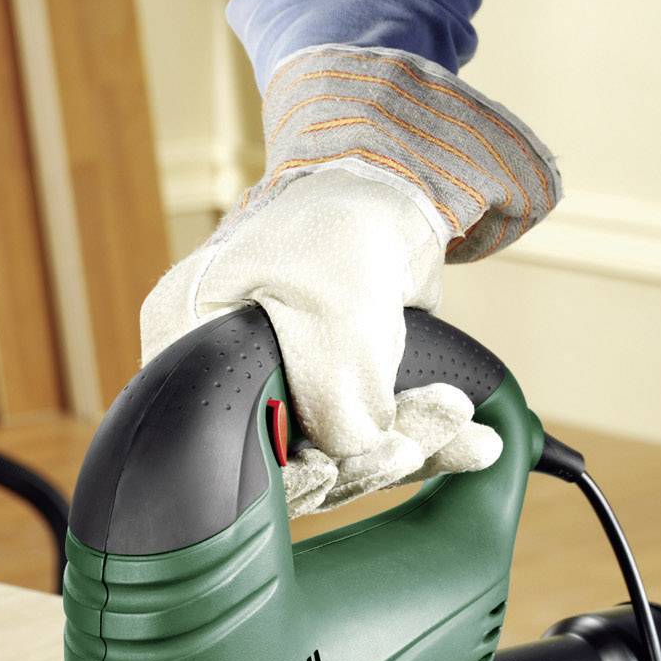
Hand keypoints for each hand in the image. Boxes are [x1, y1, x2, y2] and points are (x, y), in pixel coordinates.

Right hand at [139, 167, 500, 515]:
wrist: (395, 187)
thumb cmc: (341, 220)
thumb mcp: (336, 307)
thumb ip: (340, 397)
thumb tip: (360, 457)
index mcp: (189, 337)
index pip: (215, 436)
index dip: (272, 469)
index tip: (328, 472)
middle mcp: (223, 367)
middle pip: (280, 455)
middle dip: (356, 460)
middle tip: (408, 446)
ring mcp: (279, 381)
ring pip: (335, 453)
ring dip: (403, 446)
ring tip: (454, 418)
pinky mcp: (330, 388)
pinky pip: (371, 437)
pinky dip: (422, 441)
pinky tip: (471, 444)